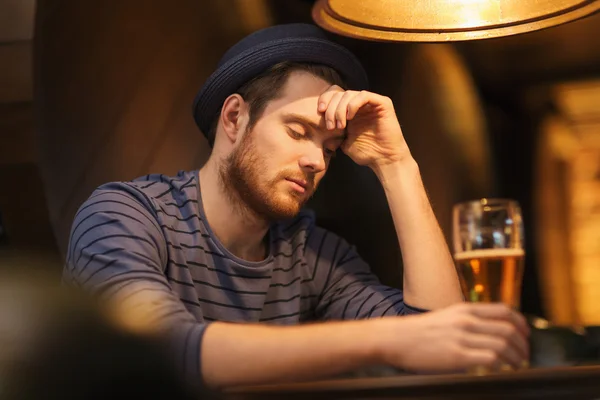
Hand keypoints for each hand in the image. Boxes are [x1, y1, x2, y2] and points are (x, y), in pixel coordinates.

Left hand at [318, 86, 410, 168]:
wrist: (384, 159)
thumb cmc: (366, 153)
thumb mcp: (343, 142)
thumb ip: (332, 132)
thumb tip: (317, 126)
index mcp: (350, 111)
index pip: (334, 96)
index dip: (325, 100)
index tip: (319, 113)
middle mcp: (360, 104)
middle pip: (339, 94)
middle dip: (331, 109)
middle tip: (331, 127)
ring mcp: (371, 103)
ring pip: (349, 94)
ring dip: (340, 109)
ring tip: (340, 126)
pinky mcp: (382, 103)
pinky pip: (364, 95)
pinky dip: (353, 105)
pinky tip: (350, 118)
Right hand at [380, 303, 529, 371]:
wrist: (397, 338)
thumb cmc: (419, 331)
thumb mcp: (446, 317)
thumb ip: (467, 322)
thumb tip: (488, 334)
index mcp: (464, 309)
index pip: (504, 311)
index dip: (521, 323)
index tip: (526, 334)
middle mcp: (466, 320)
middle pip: (508, 329)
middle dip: (523, 344)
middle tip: (525, 354)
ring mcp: (463, 337)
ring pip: (503, 345)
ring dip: (516, 357)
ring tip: (518, 364)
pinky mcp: (458, 356)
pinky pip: (491, 359)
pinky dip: (502, 364)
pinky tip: (502, 369)